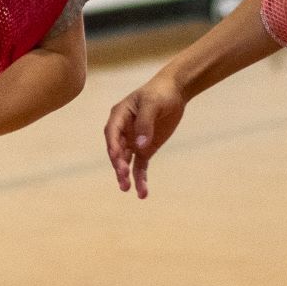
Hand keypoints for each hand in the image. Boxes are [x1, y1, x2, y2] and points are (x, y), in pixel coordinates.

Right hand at [103, 73, 186, 198]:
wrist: (174, 92)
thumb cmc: (160, 93)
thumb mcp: (153, 104)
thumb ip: (145, 123)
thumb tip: (139, 146)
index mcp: (119, 116)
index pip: (112, 133)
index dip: (113, 147)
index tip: (117, 159)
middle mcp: (122, 131)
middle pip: (117, 150)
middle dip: (119, 164)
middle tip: (123, 177)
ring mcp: (133, 141)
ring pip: (126, 162)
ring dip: (125, 175)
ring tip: (127, 189)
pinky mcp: (145, 149)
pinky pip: (140, 166)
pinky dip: (140, 178)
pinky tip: (142, 193)